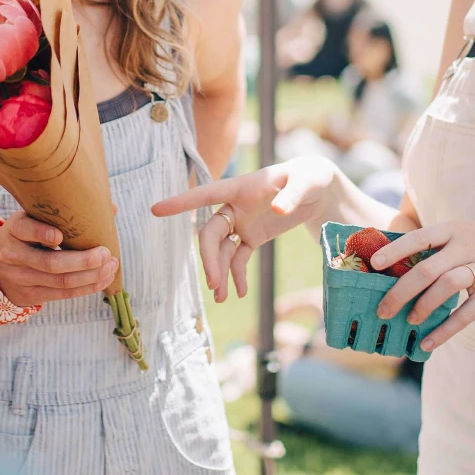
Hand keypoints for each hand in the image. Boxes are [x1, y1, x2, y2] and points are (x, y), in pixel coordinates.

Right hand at [0, 211, 118, 306]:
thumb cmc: (25, 235)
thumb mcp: (32, 218)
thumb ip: (63, 212)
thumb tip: (110, 207)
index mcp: (14, 230)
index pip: (25, 230)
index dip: (42, 234)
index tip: (60, 235)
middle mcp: (14, 255)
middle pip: (50, 263)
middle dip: (82, 261)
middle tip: (105, 253)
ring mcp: (21, 278)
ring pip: (60, 281)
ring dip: (90, 276)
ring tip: (111, 267)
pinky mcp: (30, 295)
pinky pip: (62, 294)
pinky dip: (85, 288)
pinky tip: (102, 280)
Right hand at [151, 157, 338, 302]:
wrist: (318, 189)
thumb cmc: (309, 177)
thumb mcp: (305, 182)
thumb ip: (291, 195)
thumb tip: (278, 211)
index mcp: (240, 188)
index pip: (204, 195)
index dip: (180, 202)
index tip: (156, 210)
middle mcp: (235, 206)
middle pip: (211, 233)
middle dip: (209, 258)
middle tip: (213, 284)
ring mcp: (242, 223)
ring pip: (222, 249)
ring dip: (219, 272)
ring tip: (223, 297)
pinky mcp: (253, 236)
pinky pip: (239, 257)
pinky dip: (237, 275)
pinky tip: (239, 292)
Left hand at [370, 218, 474, 350]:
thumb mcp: (464, 232)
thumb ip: (436, 245)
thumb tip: (397, 262)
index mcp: (453, 231)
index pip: (418, 238)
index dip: (395, 250)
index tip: (374, 264)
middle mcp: (465, 247)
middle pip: (426, 270)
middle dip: (400, 291)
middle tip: (383, 308)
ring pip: (445, 287)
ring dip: (423, 306)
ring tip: (408, 320)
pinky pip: (466, 314)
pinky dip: (445, 330)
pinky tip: (428, 342)